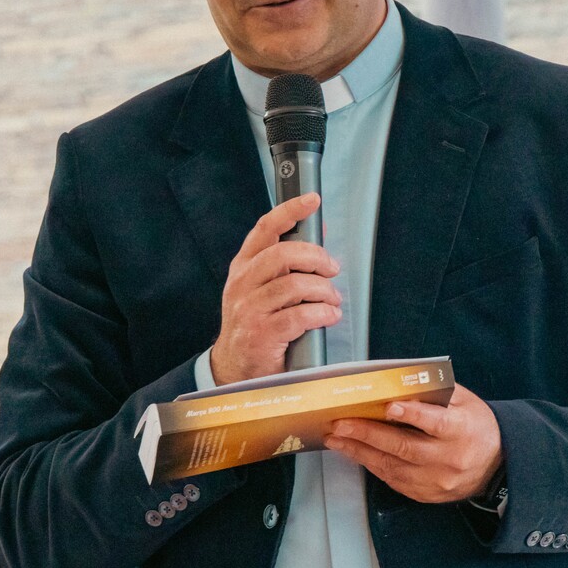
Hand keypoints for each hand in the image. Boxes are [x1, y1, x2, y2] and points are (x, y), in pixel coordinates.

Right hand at [210, 193, 341, 385]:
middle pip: (283, 254)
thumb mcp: (264, 288)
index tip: (312, 200)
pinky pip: (300, 316)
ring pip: (295, 286)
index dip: (289, 211)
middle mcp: (242, 284)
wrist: (235, 368)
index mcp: (243, 267)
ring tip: (332, 300)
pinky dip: (322, 314)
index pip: (265, 229)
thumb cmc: (256, 323)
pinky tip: (329, 316)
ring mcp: (250, 309)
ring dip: (323, 291)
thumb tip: (319, 231)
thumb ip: (288, 262)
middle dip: (316, 258)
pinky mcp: (262, 334)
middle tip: (332, 270)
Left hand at [325, 383, 502, 503]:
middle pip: (405, 447)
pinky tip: (354, 451)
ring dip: (360, 451)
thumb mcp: (466, 402)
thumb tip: (399, 382)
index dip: (413, 415)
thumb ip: (435, 392)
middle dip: (368, 434)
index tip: (390, 407)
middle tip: (341, 423)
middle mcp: (449, 459)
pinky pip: (392, 480)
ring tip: (337, 438)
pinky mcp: (425, 494)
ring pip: (392, 467)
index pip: (436, 424)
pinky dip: (371, 464)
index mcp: (462, 431)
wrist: (497, 466)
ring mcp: (436, 481)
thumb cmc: (476, 427)